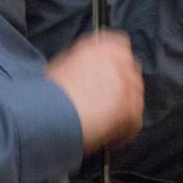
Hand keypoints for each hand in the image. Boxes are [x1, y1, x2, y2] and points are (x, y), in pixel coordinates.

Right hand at [45, 31, 142, 153]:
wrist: (47, 113)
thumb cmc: (47, 93)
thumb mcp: (63, 64)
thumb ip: (83, 63)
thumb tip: (89, 72)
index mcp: (101, 45)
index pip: (120, 45)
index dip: (116, 64)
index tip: (111, 76)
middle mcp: (119, 60)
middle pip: (131, 72)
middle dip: (122, 87)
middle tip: (107, 103)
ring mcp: (128, 84)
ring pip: (135, 98)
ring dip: (123, 110)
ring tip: (105, 125)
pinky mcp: (132, 108)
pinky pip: (134, 122)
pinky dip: (124, 132)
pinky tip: (108, 137)